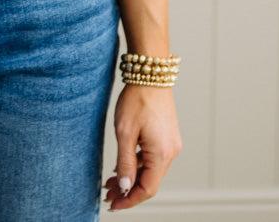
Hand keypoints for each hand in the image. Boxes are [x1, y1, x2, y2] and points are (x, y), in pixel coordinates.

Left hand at [103, 85, 182, 210]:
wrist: (150, 74)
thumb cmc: (138, 99)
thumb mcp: (125, 132)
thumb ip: (125, 162)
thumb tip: (125, 186)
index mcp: (162, 154)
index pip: (147, 189)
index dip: (130, 200)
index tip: (113, 204)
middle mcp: (171, 152)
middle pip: (150, 181)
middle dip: (128, 190)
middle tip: (107, 193)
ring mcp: (170, 144)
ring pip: (151, 170)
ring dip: (132, 177)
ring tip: (111, 181)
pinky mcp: (167, 136)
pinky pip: (153, 158)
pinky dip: (138, 164)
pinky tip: (124, 164)